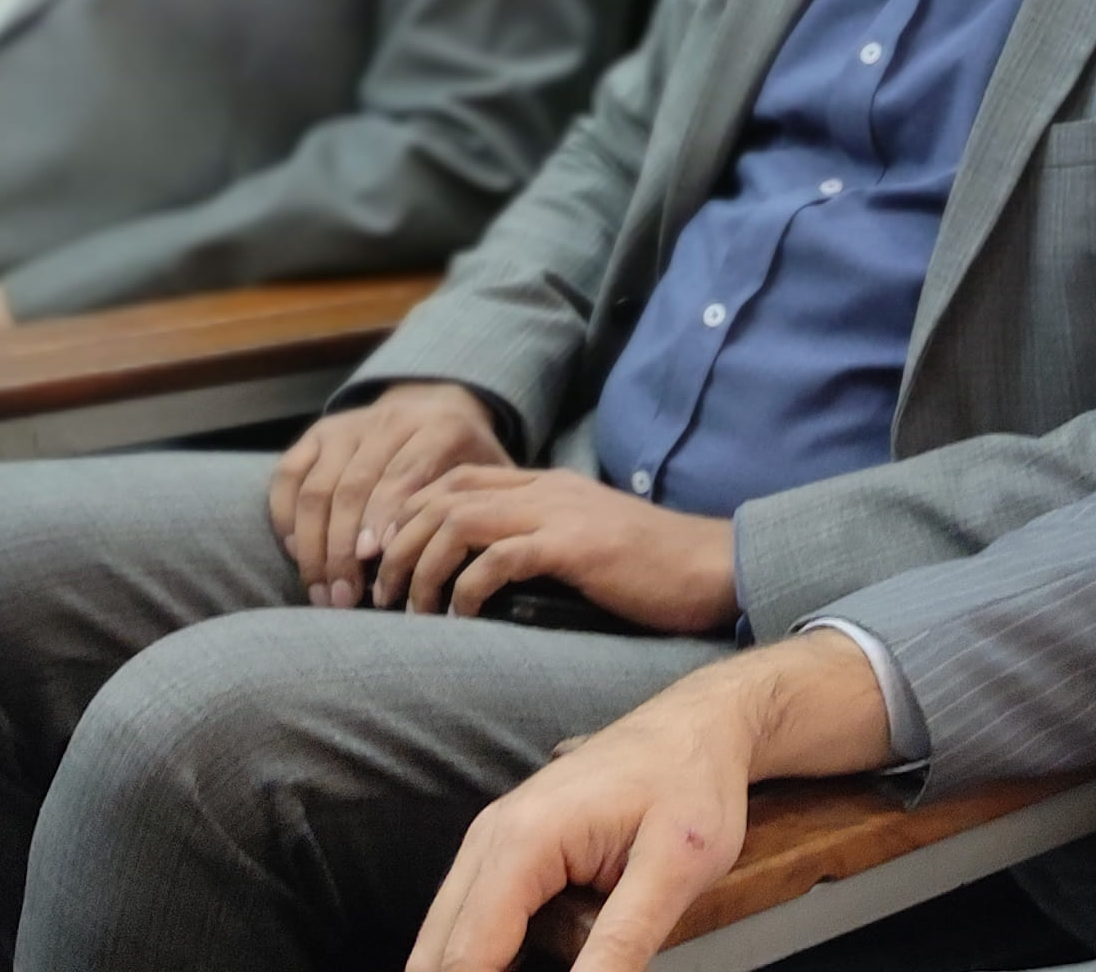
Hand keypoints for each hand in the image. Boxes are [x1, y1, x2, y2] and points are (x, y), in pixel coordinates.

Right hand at [271, 381, 512, 609]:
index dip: (385, 519)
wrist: (438, 409)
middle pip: (352, 488)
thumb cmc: (467, 461)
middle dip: (343, 549)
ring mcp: (347, 425)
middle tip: (343, 598)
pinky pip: (288, 475)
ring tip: (321, 591)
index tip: (375, 561)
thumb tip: (477, 570)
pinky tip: (296, 553)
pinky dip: (285, 517)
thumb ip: (481, 511)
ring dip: (312, 545)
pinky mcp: (316, 433)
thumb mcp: (490, 477)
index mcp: (439, 427)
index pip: (404, 476)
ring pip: (316, 487)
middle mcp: (388, 419)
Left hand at [371, 467, 736, 633]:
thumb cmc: (655, 569)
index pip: (456, 479)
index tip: (386, 558)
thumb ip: (543, 543)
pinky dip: (466, 588)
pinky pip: (497, 559)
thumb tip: (489, 577)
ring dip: (421, 566)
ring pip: (457, 521)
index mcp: (548, 484)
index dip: (408, 513)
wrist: (714, 568)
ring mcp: (560, 513)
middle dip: (398, 542)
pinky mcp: (574, 546)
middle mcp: (547, 488)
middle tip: (380, 590)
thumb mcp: (589, 544)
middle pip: (441, 495)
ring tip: (410, 609)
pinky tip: (461, 616)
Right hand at [409, 633, 893, 971]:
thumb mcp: (677, 871)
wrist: (699, 724)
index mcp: (523, 842)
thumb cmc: (692, 782)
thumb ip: (623, 943)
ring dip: (482, 965)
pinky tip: (527, 961)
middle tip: (551, 967)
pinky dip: (490, 953)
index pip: (469, 955)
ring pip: (449, 937)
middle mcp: (490, 838)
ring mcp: (492, 840)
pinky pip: (473, 918)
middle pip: (440, 950)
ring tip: (557, 954)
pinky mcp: (506, 850)